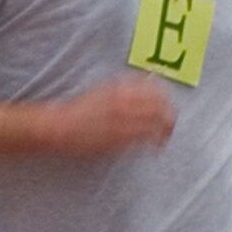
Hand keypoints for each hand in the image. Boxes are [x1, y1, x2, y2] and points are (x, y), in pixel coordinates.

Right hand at [55, 76, 176, 156]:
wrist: (61, 125)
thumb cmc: (80, 109)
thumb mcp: (102, 90)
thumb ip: (124, 88)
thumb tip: (147, 84)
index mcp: (120, 86)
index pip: (155, 87)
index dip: (165, 96)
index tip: (168, 103)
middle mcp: (125, 100)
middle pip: (160, 104)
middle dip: (169, 113)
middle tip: (171, 122)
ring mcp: (124, 119)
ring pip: (157, 122)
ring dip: (166, 129)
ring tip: (166, 135)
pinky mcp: (121, 138)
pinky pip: (146, 139)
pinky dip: (156, 142)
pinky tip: (157, 147)